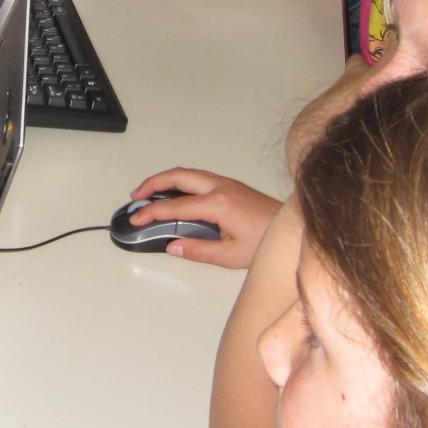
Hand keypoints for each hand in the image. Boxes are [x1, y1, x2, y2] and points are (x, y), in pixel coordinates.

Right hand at [127, 169, 282, 267]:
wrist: (291, 228)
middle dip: (152, 183)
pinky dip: (179, 181)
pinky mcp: (231, 186)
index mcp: (218, 204)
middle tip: (136, 197)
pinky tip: (175, 193)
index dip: (151, 212)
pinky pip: (198, 177)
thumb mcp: (230, 255)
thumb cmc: (266, 241)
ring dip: (165, 180)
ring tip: (149, 193)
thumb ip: (198, 250)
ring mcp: (226, 183)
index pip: (174, 206)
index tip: (136, 219)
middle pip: (178, 176)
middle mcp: (221, 187)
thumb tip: (174, 246)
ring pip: (188, 173)